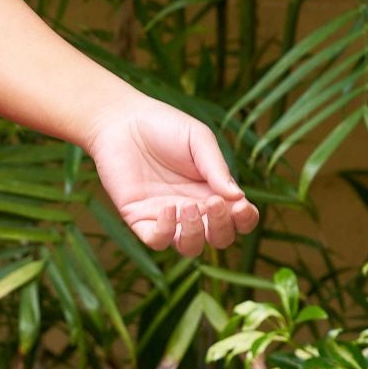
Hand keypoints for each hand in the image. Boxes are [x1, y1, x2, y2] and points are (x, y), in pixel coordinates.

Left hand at [86, 95, 257, 256]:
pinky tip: (167, 208)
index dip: (245, 220)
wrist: (122, 121)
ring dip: (195, 234)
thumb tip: (238, 198)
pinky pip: (157, 241)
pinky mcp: (139, 219)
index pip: (238, 219)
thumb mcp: (198, 140)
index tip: (241, 206)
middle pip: (219, 238)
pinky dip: (165, 231)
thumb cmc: (165, 127)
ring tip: (188, 206)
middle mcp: (194, 209)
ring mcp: (167, 217)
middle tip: (213, 203)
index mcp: (213, 191)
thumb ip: (217, 168)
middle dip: (222, 227)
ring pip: (190, 247)